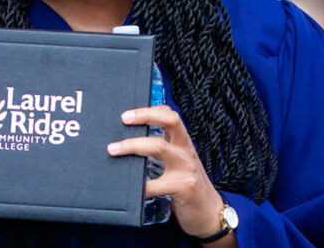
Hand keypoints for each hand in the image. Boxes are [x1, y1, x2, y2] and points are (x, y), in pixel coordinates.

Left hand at [108, 105, 227, 238]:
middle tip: (123, 119)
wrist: (210, 214)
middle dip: (144, 116)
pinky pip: (155, 184)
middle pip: (170, 121)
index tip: (129, 112)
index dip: (151, 109)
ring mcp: (186, 168)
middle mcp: (186, 151)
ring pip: (159, 146)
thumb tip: (129, 142)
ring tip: (114, 149)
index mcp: (183, 144)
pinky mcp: (183, 187)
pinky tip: (129, 188)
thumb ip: (163, 152)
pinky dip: (139, 185)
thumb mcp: (179, 164)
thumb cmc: (188, 187)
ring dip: (133, 145)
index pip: (171, 116)